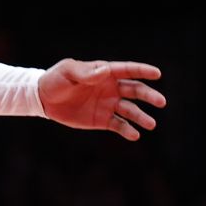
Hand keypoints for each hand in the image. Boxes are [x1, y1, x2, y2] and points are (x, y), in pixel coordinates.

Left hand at [39, 59, 165, 140]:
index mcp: (104, 73)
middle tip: (161, 102)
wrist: (44, 99)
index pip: (127, 71)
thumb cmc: (56, 80)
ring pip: (130, 110)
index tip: (158, 74)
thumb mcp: (67, 72)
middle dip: (149, 96)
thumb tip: (104, 72)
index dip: (142, 71)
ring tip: (151, 124)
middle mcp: (111, 89)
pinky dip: (128, 130)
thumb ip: (85, 73)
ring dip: (141, 117)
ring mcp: (108, 105)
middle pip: (135, 91)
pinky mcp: (103, 120)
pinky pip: (119, 125)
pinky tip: (135, 135)